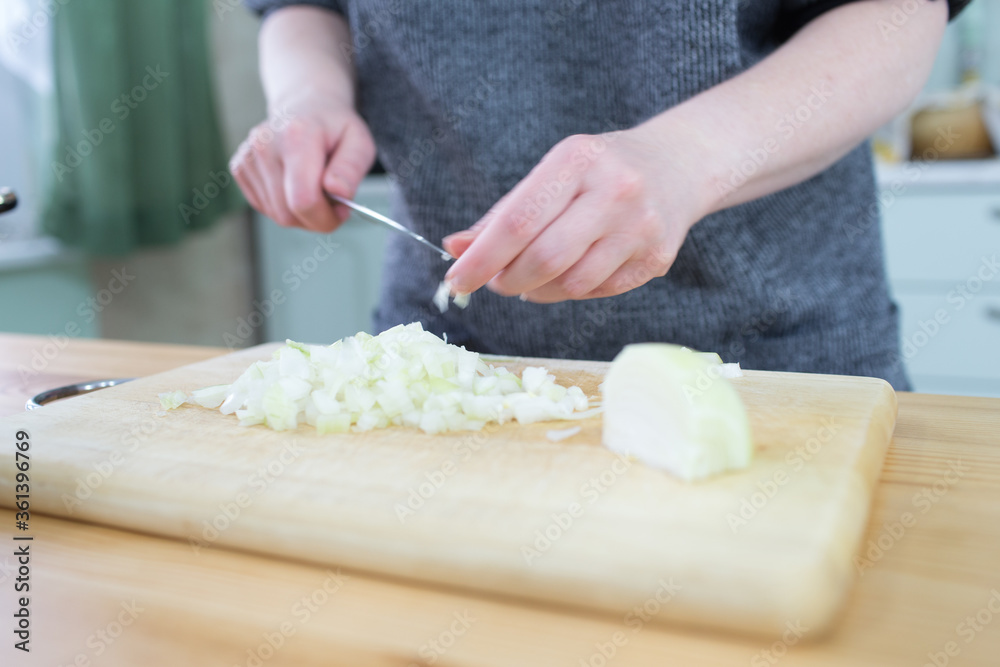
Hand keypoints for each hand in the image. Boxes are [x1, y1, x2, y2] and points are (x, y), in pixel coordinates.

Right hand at [230, 97, 375, 232]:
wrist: (305, 107)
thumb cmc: (335, 128)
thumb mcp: (359, 142)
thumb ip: (352, 168)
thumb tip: (338, 191)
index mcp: (297, 135)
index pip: (303, 200)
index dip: (325, 217)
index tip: (342, 209)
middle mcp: (265, 145)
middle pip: (287, 213)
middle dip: (316, 218)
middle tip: (333, 203)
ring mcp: (248, 157)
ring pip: (276, 215)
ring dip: (302, 214)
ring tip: (316, 189)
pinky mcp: (240, 168)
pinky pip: (265, 207)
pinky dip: (286, 207)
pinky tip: (296, 186)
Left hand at [442, 125, 710, 302]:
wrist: (678, 166)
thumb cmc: (599, 171)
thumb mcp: (552, 175)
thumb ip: (504, 214)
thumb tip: (454, 248)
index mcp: (578, 160)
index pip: (519, 220)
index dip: (482, 257)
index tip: (456, 279)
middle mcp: (615, 191)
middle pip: (545, 258)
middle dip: (508, 280)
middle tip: (496, 282)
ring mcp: (641, 227)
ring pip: (572, 283)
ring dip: (538, 290)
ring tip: (531, 278)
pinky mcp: (657, 259)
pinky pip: (597, 292)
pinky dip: (570, 291)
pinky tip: (568, 273)